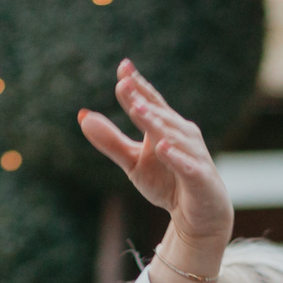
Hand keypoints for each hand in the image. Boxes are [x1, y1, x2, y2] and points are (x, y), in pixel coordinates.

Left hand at [77, 61, 230, 256]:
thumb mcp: (134, 163)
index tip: (123, 67)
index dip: (137, 85)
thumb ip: (110, 141)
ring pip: (171, 136)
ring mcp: (193, 155)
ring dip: (154, 122)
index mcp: (166, 127)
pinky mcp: (199, 177)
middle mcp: (182, 135)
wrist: (200, 216)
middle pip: (159, 114)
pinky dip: (174, 156)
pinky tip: (162, 147)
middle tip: (122, 83)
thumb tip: (82, 116)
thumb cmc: (167, 183)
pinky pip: (186, 165)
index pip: (151, 102)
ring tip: (136, 109)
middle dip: (141, 99)